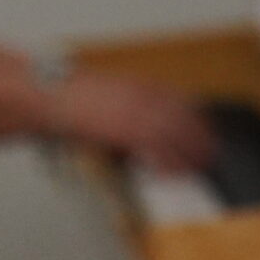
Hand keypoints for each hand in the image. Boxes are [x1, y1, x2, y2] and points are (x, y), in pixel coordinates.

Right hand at [45, 72, 215, 172]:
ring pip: (177, 135)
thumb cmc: (68, 97)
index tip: (205, 129)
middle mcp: (144, 97)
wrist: (49, 94)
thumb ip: (126, 108)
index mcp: (140, 85)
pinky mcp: (128, 130)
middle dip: (201, 137)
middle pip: (186, 118)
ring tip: (197, 168)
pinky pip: (158, 150)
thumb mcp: (105, 95)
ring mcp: (137, 112)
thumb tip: (135, 135)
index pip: (181, 100)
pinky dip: (167, 164)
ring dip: (190, 153)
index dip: (197, 117)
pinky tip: (170, 174)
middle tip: (209, 153)